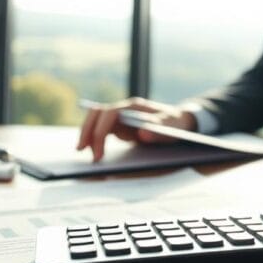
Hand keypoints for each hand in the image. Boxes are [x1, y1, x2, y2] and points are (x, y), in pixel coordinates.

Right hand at [76, 97, 196, 161]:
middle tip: (80, 150)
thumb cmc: (176, 124)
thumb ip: (160, 130)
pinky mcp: (120, 127)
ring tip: (84, 154)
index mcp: (135, 107)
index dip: (100, 132)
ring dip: (88, 135)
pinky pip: (102, 130)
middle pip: (96, 114)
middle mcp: (124, 110)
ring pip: (96, 121)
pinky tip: (94, 154)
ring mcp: (121, 118)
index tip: (98, 153)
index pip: (109, 114)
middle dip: (86, 131)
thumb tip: (142, 133)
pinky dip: (95, 140)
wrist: (181, 122)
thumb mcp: (173, 128)